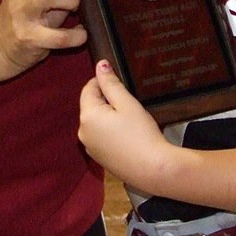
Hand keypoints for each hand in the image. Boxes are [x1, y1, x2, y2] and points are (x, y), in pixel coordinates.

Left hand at [78, 61, 168, 185]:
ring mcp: (90, 147)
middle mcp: (83, 132)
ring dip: (109, 116)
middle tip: (129, 103)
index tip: (121, 83)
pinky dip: (111, 131)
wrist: (153, 169)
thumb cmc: (141, 134)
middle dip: (107, 100)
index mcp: (87, 116)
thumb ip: (111, 83)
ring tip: (131, 120)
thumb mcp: (127, 103)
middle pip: (91, 106)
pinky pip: (101, 137)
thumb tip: (100, 65)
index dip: (103, 81)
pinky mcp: (99, 158)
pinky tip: (128, 135)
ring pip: (96, 122)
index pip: (88, 88)